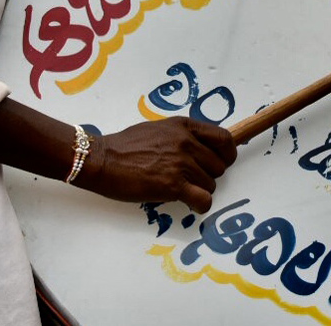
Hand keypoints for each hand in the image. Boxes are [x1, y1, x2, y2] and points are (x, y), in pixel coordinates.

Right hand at [77, 117, 236, 213]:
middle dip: (208, 175)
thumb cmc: (125, 145)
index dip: (228, 153)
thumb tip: (201, 148)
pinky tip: (188, 202)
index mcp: (185, 126)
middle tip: (190, 178)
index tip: (223, 161)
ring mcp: (181, 163)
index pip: (224, 139)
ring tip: (179, 187)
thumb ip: (183, 136)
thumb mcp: (160, 129)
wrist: (103, 160)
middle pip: (220, 166)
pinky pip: (203, 200)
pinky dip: (199, 204)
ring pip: (211, 184)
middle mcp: (187, 142)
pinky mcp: (173, 185)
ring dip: (199, 189)